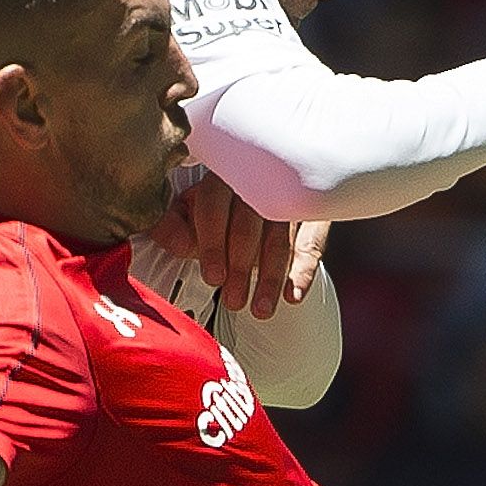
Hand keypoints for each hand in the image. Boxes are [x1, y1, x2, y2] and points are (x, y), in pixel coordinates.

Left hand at [146, 177, 325, 318]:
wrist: (262, 183)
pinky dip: (304, 270)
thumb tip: (175, 244)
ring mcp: (286, 196)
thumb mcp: (190, 208)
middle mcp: (255, 181)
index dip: (212, 244)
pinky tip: (293, 295)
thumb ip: (173, 224)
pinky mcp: (312, 212)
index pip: (214, 205)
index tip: (213, 277)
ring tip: (260, 309)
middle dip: (240, 268)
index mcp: (220, 176)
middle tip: (233, 300)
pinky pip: (311, 242)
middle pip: (248, 225)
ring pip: (280, 239)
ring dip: (270, 278)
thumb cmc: (221, 203)